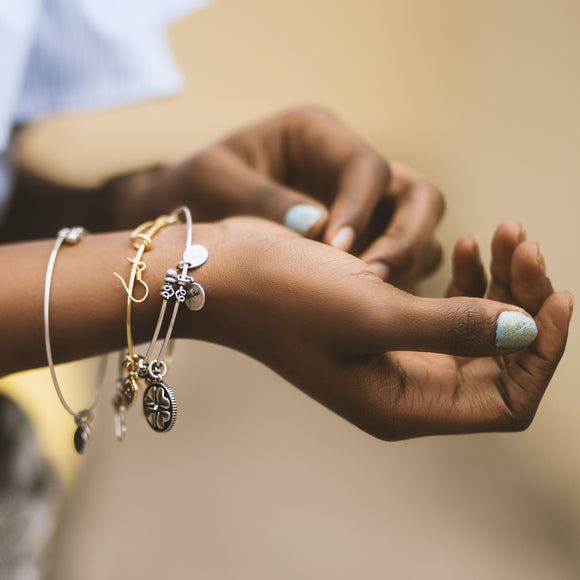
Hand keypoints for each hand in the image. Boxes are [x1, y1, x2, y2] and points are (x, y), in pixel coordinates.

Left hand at [146, 107, 443, 288]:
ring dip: (404, 265)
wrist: (187, 216)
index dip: (360, 209)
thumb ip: (264, 200)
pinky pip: (400, 263)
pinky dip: (393, 284)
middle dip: (405, 238)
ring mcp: (363, 207)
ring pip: (420, 232)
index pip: (367, 167)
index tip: (337, 250)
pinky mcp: (364, 241)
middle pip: (419, 196)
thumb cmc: (194, 189)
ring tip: (368, 298)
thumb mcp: (213, 182)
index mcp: (317, 136)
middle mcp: (349, 168)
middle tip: (370, 279)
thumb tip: (321, 230)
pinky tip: (365, 307)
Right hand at [183, 218, 570, 439]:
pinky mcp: (383, 320)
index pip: (506, 400)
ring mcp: (393, 353)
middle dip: (523, 302)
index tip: (554, 294)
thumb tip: (524, 331)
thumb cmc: (285, 296)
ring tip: (502, 233)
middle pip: (497, 360)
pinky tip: (464, 245)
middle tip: (525, 243)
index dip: (541, 353)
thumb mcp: (372, 312)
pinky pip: (445, 308)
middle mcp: (403, 386)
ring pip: (475, 329)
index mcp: (403, 404)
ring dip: (498, 283)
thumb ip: (453, 328)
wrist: (226, 272)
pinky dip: (465, 278)